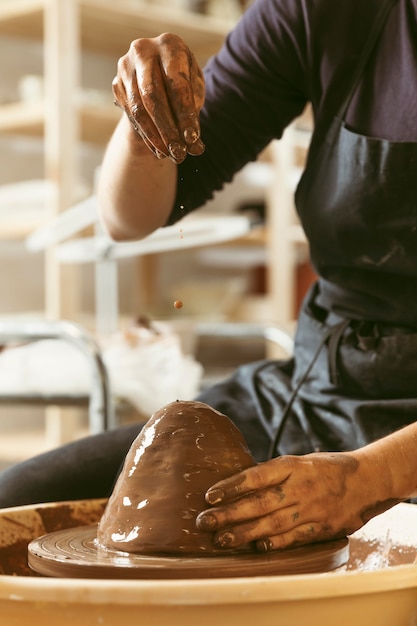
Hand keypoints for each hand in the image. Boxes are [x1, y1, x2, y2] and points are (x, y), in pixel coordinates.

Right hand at [112, 33, 204, 162]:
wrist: (159, 73)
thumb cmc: (183, 81)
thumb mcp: (195, 89)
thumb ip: (194, 110)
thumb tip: (194, 144)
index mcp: (169, 44)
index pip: (176, 82)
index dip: (184, 113)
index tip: (193, 138)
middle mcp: (142, 51)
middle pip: (153, 96)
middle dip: (168, 129)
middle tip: (180, 153)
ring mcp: (125, 67)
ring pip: (138, 109)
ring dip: (156, 137)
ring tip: (171, 155)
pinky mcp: (117, 85)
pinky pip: (131, 116)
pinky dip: (147, 136)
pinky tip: (159, 150)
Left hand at [196, 452, 396, 551]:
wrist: (368, 480)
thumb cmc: (326, 468)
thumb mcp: (300, 461)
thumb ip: (274, 474)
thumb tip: (238, 484)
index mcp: (293, 465)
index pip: (256, 476)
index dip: (231, 486)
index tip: (209, 495)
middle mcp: (301, 487)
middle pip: (259, 503)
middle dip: (229, 514)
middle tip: (204, 522)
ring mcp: (312, 509)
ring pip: (273, 524)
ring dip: (244, 533)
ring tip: (221, 540)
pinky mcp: (322, 528)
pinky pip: (294, 538)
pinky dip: (274, 544)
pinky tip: (254, 547)